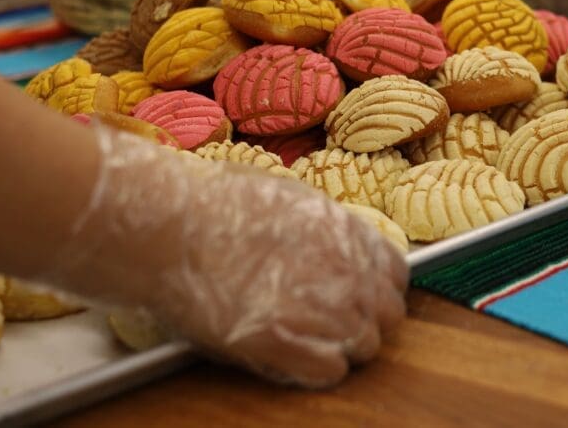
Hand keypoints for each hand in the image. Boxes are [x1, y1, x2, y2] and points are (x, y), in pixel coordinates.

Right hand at [47, 124, 407, 387]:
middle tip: (333, 322)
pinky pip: (330, 371)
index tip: (360, 294)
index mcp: (348, 233)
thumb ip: (322, 225)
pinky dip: (317, 369)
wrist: (171, 227)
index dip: (378, 287)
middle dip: (366, 320)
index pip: (396, 273)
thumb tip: (329, 239)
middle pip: (388, 316)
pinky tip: (293, 355)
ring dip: (341, 346)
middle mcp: (346, 272)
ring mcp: (321, 310)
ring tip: (308, 339)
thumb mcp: (287, 196)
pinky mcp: (286, 345)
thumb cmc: (215, 203)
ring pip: (364, 347)